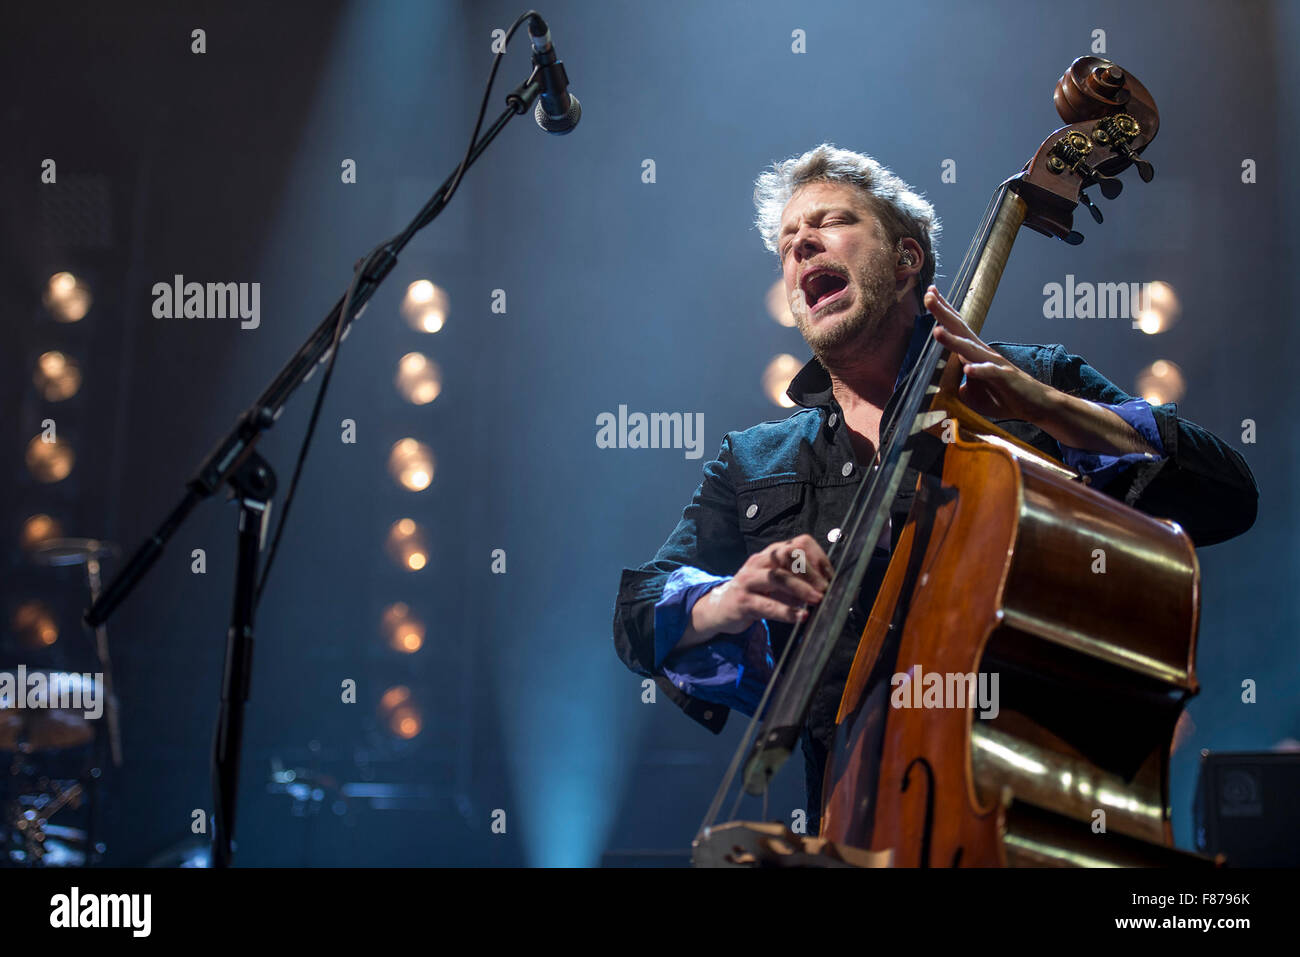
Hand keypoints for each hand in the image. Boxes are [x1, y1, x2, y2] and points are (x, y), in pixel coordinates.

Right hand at [684, 534, 833, 644]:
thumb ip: (797, 581)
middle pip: (788, 555)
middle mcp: (758, 562)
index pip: (798, 543)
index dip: (817, 557)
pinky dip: (787, 611)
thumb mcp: (776, 582)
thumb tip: (826, 587)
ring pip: (777, 577)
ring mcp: (748, 580)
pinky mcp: (742, 601)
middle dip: (811, 572)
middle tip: (825, 589)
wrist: (720, 608)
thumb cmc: (755, 594)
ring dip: (801, 588)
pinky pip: (767, 605)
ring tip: (817, 600)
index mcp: (770, 554)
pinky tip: (800, 617)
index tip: (830, 576)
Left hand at [924, 285, 1055, 422]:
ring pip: (971, 350)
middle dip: (943, 313)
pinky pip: (991, 373)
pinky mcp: (1006, 379)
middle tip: (929, 297)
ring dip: (953, 341)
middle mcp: (983, 353)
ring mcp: (995, 364)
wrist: (1036, 405)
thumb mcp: (971, 392)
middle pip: (961, 329)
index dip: (943, 311)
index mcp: (974, 353)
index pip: (957, 327)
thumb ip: (954, 384)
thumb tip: (936, 386)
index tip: (930, 293)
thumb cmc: (1003, 396)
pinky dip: (979, 371)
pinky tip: (967, 369)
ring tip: (937, 331)